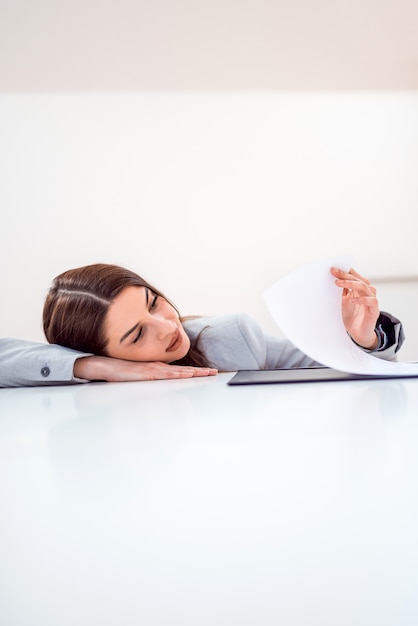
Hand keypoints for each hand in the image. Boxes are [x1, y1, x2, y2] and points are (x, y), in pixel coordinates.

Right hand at [74, 356, 217, 381]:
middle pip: (184, 370)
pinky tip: (186, 374)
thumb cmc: (120, 371)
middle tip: (214, 372)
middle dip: (200, 372)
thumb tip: (158, 385)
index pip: (181, 371)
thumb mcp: (139, 377)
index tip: (208, 372)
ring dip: (194, 373)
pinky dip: (177, 374)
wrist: (104, 365)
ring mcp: (154, 369)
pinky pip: (165, 374)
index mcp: (158, 369)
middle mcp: (159, 367)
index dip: (195, 372)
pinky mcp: (147, 373)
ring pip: (178, 371)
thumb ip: (149, 380)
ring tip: (207, 374)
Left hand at [330, 267, 379, 348]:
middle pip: (358, 280)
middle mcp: (367, 292)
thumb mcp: (342, 302)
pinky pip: (372, 301)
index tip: (333, 269)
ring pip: (365, 287)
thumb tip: (333, 279)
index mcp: (359, 289)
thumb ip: (341, 292)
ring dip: (351, 284)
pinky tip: (352, 300)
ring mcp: (372, 300)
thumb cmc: (350, 317)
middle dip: (345, 276)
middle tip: (334, 273)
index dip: (345, 272)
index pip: (354, 276)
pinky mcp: (375, 310)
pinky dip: (362, 299)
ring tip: (339, 284)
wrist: (357, 334)